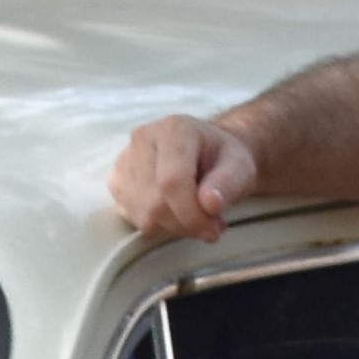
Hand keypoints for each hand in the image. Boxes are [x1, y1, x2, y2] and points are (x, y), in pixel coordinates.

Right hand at [109, 115, 258, 240]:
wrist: (209, 152)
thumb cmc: (224, 158)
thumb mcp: (241, 166)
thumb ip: (229, 182)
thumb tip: (210, 204)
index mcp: (174, 130)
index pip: (172, 182)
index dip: (192, 214)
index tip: (214, 228)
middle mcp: (142, 140)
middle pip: (154, 202)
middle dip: (186, 224)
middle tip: (212, 226)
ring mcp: (124, 161)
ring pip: (142, 214)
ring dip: (174, 227)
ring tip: (197, 217)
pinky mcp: (116, 181)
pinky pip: (133, 217)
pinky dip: (158, 225)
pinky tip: (177, 214)